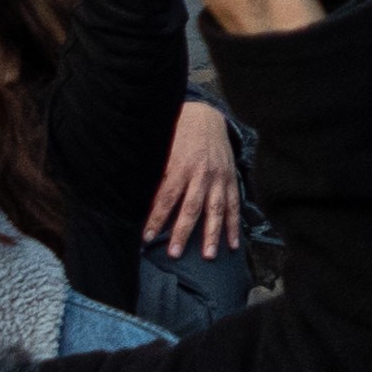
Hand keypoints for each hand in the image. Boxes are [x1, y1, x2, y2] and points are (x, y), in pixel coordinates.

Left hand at [146, 99, 244, 260]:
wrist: (207, 116)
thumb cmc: (178, 133)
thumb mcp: (162, 148)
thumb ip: (155, 173)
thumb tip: (136, 198)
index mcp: (180, 166)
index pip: (166, 198)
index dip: (156, 219)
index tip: (146, 238)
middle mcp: (202, 174)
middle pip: (192, 207)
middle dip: (182, 232)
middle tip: (174, 254)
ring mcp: (219, 178)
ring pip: (216, 209)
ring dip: (213, 234)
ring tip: (209, 256)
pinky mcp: (231, 179)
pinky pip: (233, 205)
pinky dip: (234, 225)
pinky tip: (233, 244)